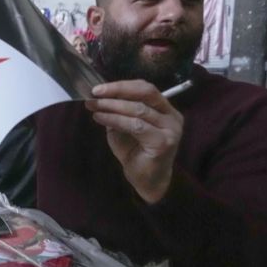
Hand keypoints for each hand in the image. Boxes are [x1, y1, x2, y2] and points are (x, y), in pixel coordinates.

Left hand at [85, 80, 182, 203]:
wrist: (146, 181)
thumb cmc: (135, 153)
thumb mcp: (124, 127)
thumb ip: (118, 112)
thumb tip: (99, 96)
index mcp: (165, 109)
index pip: (145, 88)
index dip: (122, 85)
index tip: (98, 88)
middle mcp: (172, 117)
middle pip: (145, 94)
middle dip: (117, 91)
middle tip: (94, 94)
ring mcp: (171, 129)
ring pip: (139, 110)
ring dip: (112, 106)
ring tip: (94, 106)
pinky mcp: (164, 142)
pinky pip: (136, 126)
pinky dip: (115, 120)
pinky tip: (100, 118)